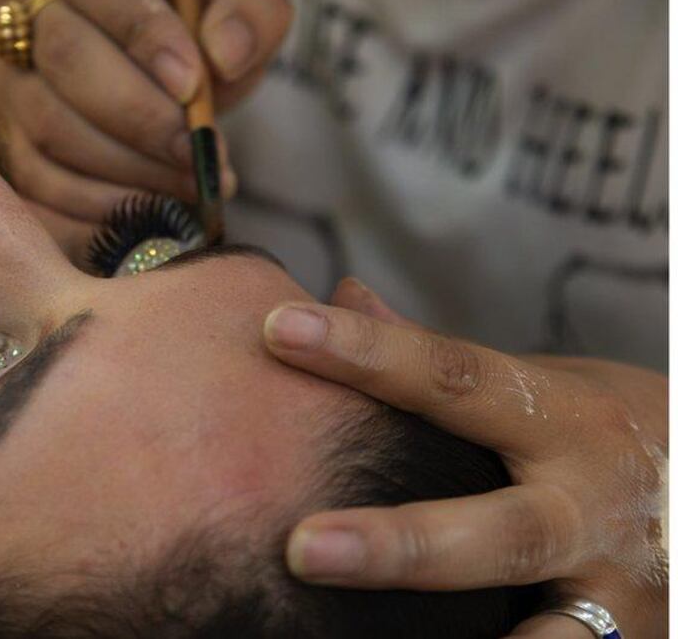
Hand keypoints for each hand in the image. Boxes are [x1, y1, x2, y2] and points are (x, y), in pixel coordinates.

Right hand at [2, 0, 290, 221]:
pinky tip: (149, 217)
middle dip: (138, 117)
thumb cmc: (198, 32)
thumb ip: (250, 15)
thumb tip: (225, 55)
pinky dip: (95, 211)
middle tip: (196, 153)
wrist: (156, 69)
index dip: (139, 34)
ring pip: (47, 127)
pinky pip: (38, 184)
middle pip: (64, 57)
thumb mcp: (234, 9)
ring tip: (188, 187)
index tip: (191, 84)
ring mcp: (18, 81)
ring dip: (124, 170)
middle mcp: (35, 12)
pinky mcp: (17, 141)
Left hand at [263, 278, 667, 637]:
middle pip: (498, 533)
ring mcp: (617, 593)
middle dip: (401, 545)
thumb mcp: (546, 388)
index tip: (280, 329)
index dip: (369, 353)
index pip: (454, 377)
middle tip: (302, 548)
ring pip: (544, 637)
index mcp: (564, 419)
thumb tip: (345, 294)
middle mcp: (591, 508)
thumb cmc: (608, 436)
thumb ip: (445, 366)